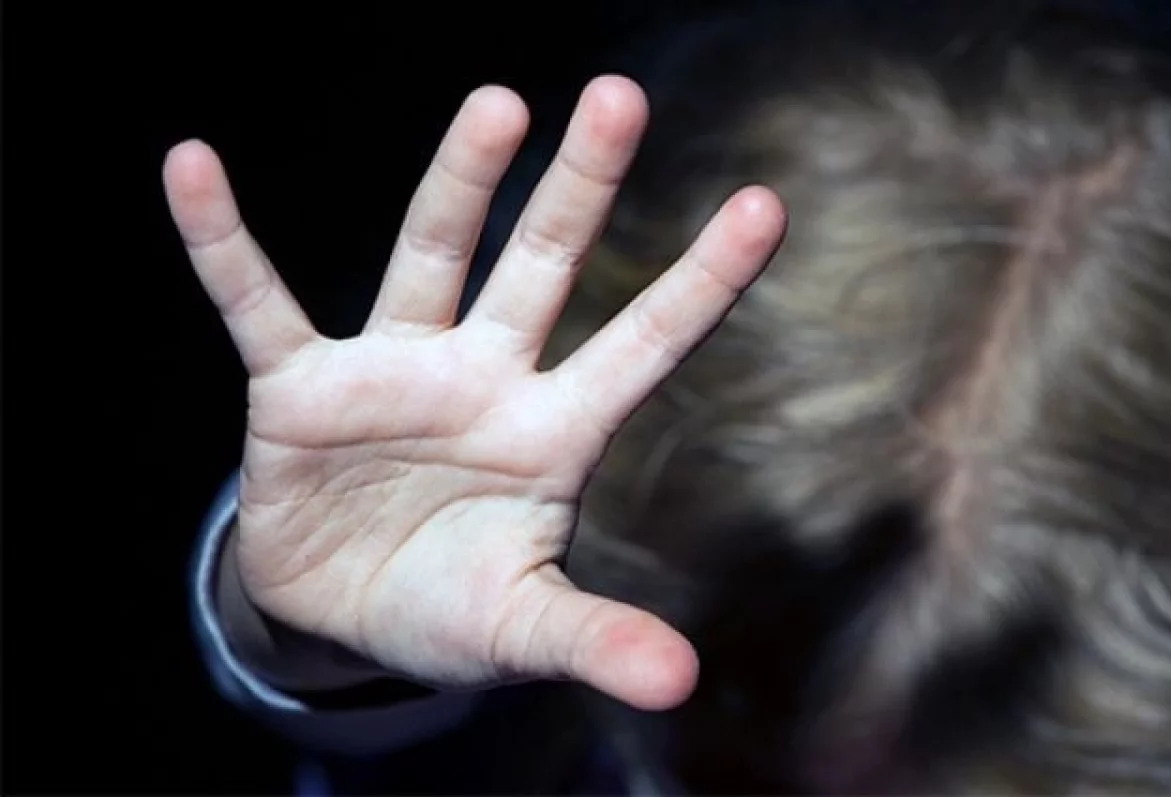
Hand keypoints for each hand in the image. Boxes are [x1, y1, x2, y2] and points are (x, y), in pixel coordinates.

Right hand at [165, 76, 785, 710]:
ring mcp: (393, 370)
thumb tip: (680, 686)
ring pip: (431, 256)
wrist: (344, 617)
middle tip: (620, 96)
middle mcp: (483, 378)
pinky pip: (256, 303)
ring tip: (500, 106)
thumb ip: (594, 639)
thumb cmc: (450, 609)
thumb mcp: (522, 628)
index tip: (766, 205)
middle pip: (544, 265)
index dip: (702, 280)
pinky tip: (191, 168)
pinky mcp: (301, 388)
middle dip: (580, 187)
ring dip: (460, 183)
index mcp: (551, 433)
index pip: (643, 346)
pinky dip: (222, 243)